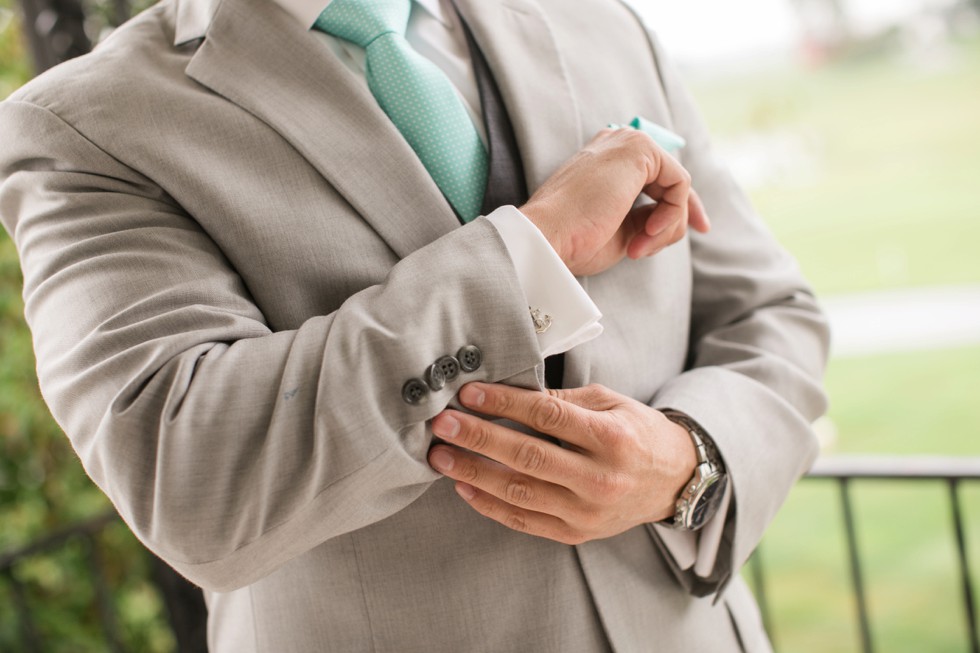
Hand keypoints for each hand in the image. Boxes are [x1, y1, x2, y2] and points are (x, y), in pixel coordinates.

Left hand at [427, 382, 697, 544]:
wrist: (674, 480)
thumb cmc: (638, 433)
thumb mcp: (610, 402)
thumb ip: (563, 400)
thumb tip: (508, 392)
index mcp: (611, 437)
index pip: (547, 416)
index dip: (504, 404)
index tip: (470, 394)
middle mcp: (600, 478)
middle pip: (527, 456)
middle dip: (478, 439)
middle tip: (443, 425)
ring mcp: (587, 511)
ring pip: (520, 493)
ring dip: (474, 473)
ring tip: (442, 457)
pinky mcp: (576, 533)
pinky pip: (524, 521)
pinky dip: (490, 505)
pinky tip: (465, 486)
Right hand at [519, 128, 709, 276]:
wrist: (548, 237)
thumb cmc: (573, 239)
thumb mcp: (620, 230)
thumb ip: (646, 216)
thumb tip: (679, 218)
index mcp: (606, 159)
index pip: (656, 178)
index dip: (678, 206)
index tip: (697, 229)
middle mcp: (617, 143)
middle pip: (673, 181)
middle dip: (678, 219)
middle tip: (666, 244)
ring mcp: (628, 142)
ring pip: (677, 188)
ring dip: (667, 227)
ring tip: (637, 248)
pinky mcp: (640, 149)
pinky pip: (679, 186)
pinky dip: (670, 216)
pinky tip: (646, 233)